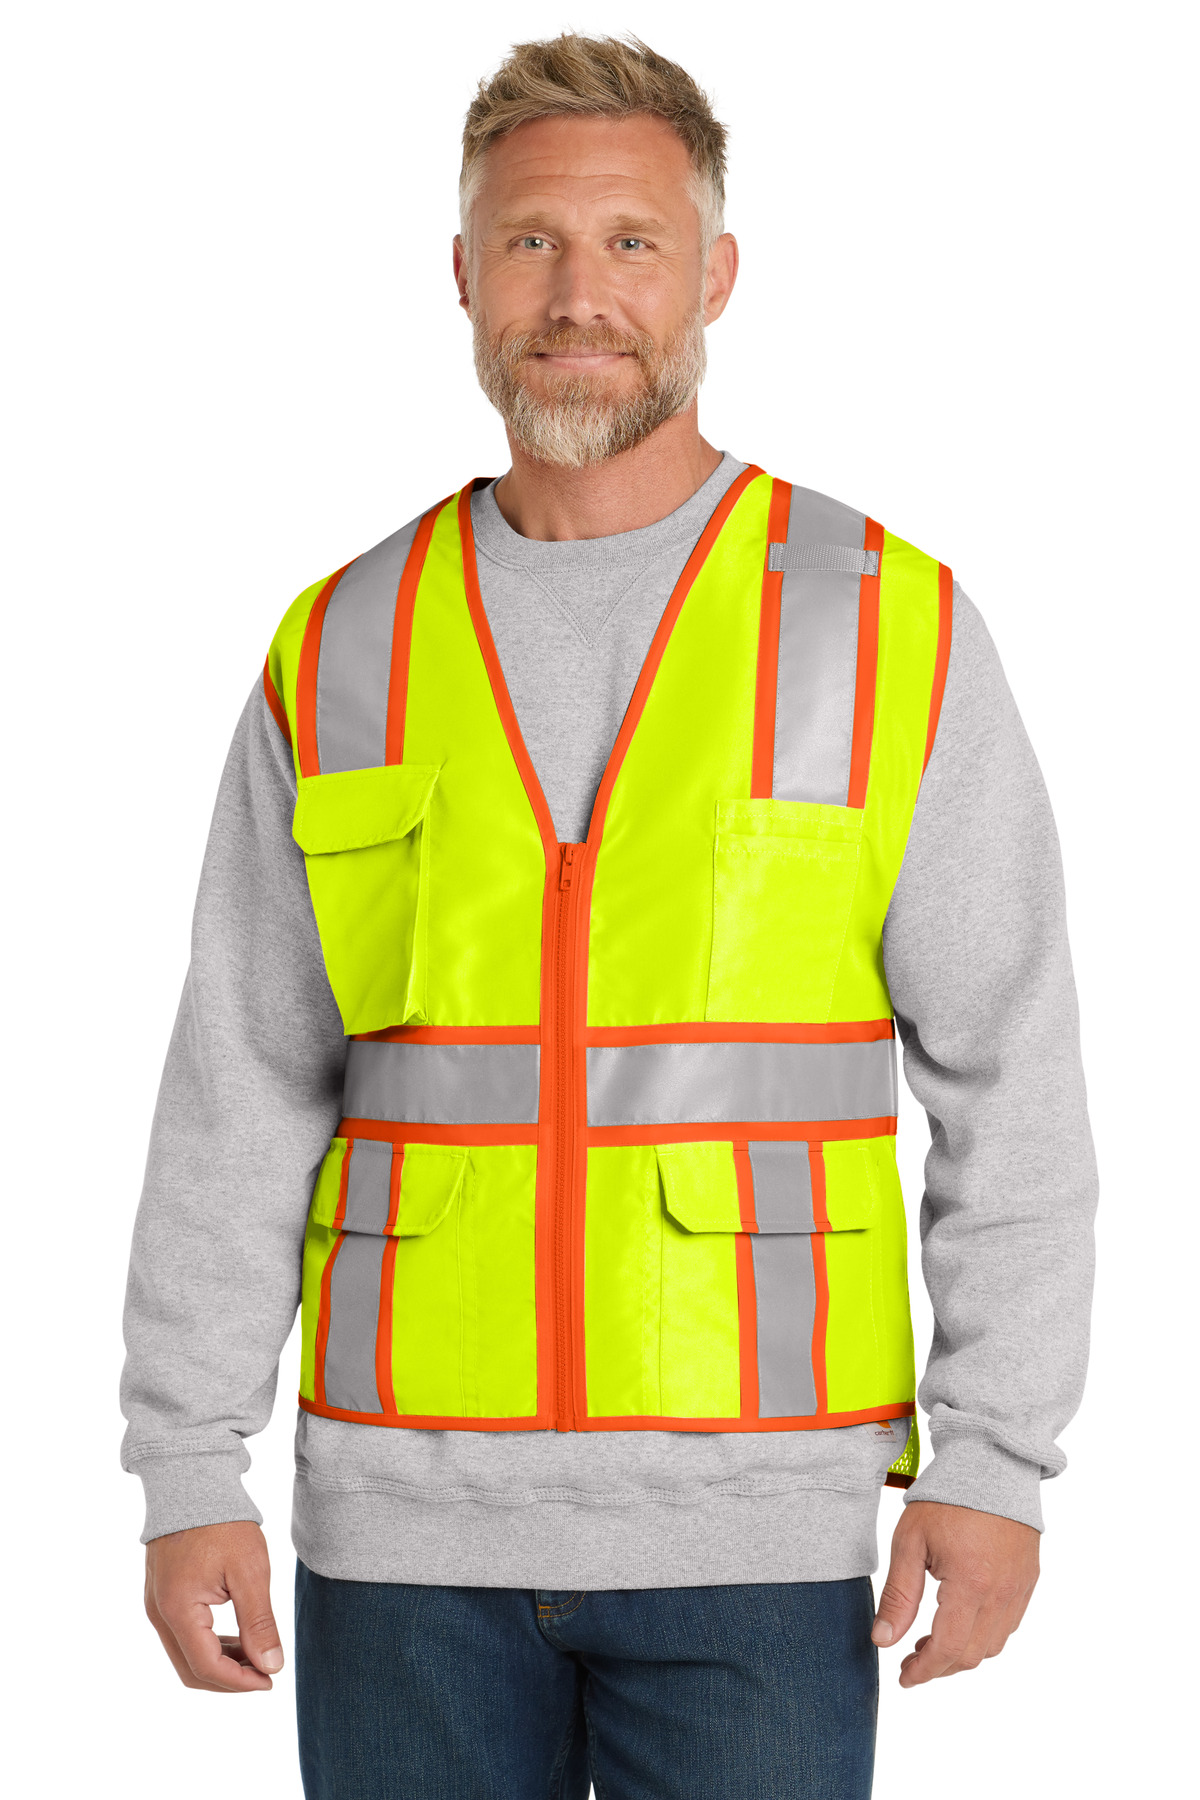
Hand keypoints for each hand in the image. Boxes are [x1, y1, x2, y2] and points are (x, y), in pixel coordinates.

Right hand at [144, 1520, 282, 1691]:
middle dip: (229, 1680)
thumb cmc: (222, 1523)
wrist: (192, 1481)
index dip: (240, 1683)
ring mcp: (156, 1604)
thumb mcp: (249, 1571)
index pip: (206, 1667)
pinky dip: (209, 1645)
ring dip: (220, 1663)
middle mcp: (159, 1613)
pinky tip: (237, 1637)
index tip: (271, 1681)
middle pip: (191, 1670)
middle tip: (265, 1675)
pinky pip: (182, 1635)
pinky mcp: (161, 1595)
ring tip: (257, 1656)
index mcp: (177, 1611)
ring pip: (185, 1655)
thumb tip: (272, 1666)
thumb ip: (259, 1623)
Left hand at [871, 1500, 1038, 1685]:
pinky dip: (984, 1635)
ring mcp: (1019, 1588)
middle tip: (912, 1659)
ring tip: (931, 1639)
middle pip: (971, 1655)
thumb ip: (898, 1595)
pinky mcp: (1028, 1580)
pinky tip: (961, 1620)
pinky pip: (1009, 1625)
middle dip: (939, 1666)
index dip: (923, 1670)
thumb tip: (883, 1640)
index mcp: (970, 1585)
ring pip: (993, 1645)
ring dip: (962, 1653)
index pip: (947, 1649)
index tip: (904, 1677)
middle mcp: (1001, 1594)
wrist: (992, 1463)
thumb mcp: (910, 1541)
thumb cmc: (947, 1497)